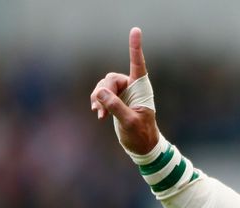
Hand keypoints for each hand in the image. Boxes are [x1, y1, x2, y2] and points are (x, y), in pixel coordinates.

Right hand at [90, 27, 158, 153]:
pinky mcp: (116, 101)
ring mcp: (123, 94)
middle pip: (112, 78)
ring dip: (98, 98)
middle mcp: (132, 87)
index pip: (138, 65)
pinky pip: (101, 94)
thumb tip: (101, 92)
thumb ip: (116, 107)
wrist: (141, 146)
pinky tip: (98, 114)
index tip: (136, 30)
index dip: (135, 48)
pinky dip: (97, 102)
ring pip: (104, 85)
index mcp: (141, 88)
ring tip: (99, 113)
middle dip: (103, 91)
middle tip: (99, 107)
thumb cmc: (141, 134)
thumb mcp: (129, 122)